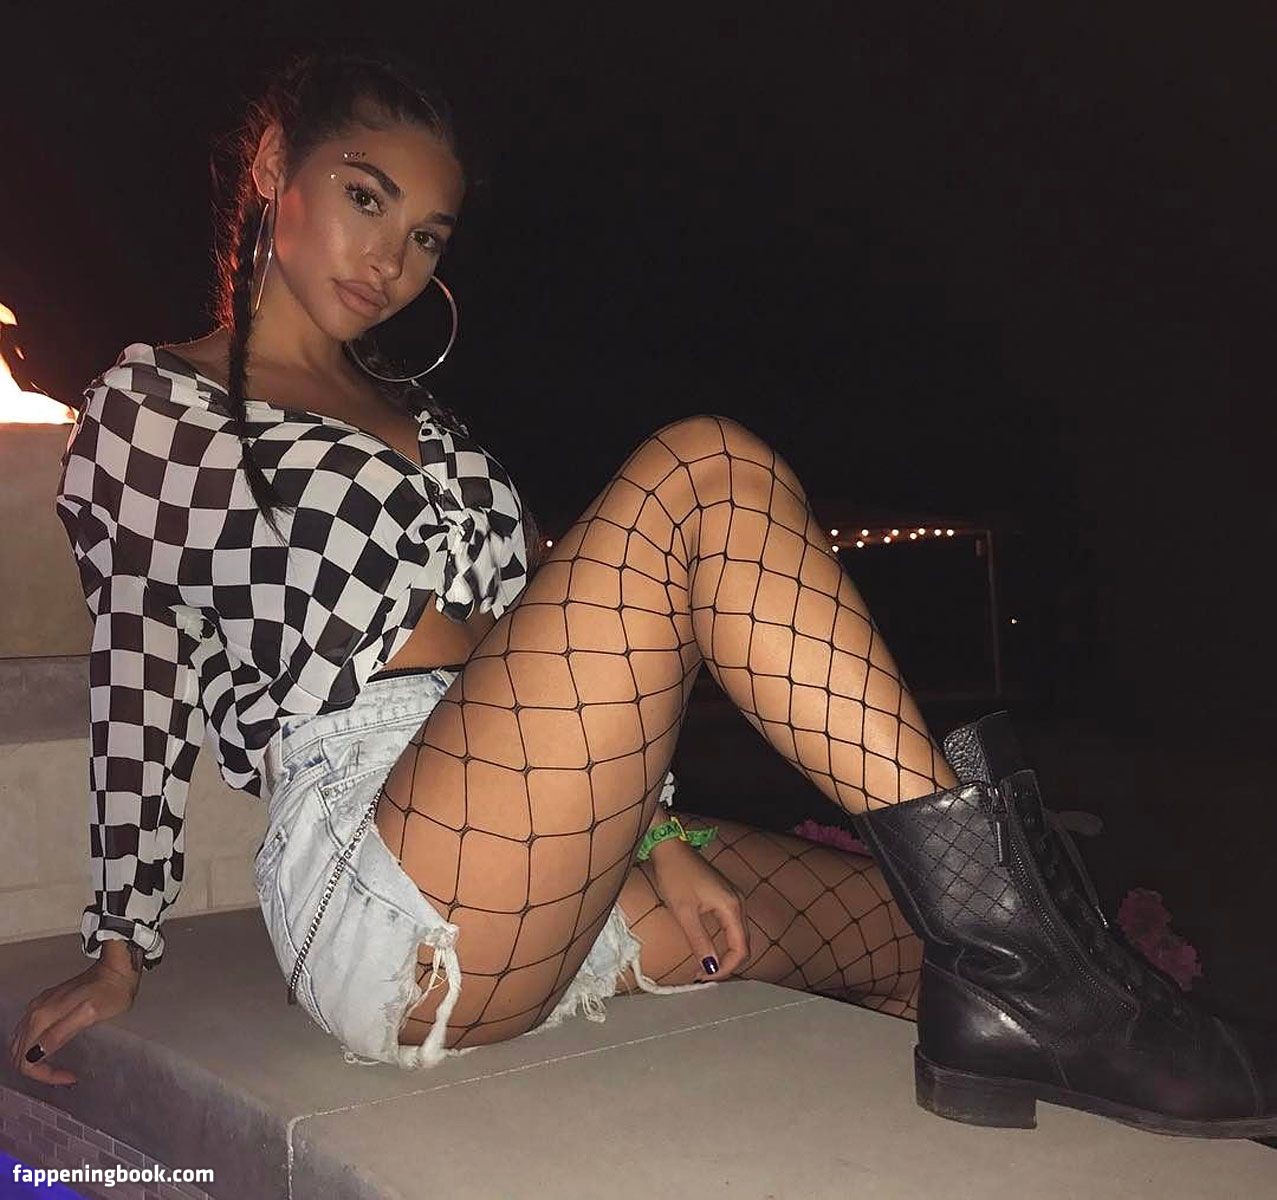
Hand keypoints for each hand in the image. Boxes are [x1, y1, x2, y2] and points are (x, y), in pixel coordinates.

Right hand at [7, 952, 139, 1086]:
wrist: (116, 969)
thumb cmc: (110, 993)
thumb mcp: (90, 1015)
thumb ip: (60, 1033)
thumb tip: (35, 1054)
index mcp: (42, 1017)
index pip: (26, 1059)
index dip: (45, 1074)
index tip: (70, 1077)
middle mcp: (33, 1012)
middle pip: (18, 1054)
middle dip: (38, 1071)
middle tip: (64, 1076)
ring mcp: (37, 1007)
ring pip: (19, 1044)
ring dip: (32, 1061)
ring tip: (56, 1068)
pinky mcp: (44, 1004)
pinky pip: (27, 1033)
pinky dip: (32, 1048)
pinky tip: (48, 1051)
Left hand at [648, 837, 750, 981]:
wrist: (670, 848)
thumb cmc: (675, 876)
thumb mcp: (684, 913)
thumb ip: (700, 942)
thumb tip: (710, 968)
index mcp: (732, 907)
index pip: (740, 949)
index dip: (725, 969)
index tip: (704, 977)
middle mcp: (738, 903)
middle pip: (743, 944)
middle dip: (726, 964)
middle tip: (702, 976)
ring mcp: (733, 898)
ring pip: (738, 936)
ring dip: (725, 954)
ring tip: (704, 966)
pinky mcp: (725, 896)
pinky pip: (731, 926)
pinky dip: (723, 942)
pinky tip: (708, 948)